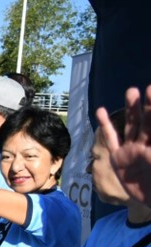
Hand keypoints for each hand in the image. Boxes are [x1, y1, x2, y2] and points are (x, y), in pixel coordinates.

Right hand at [97, 85, 150, 205]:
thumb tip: (149, 145)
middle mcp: (146, 144)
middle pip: (147, 121)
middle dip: (146, 105)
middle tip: (146, 88)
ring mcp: (131, 150)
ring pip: (131, 125)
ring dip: (131, 109)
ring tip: (130, 92)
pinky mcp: (118, 158)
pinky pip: (111, 139)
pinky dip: (106, 125)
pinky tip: (100, 111)